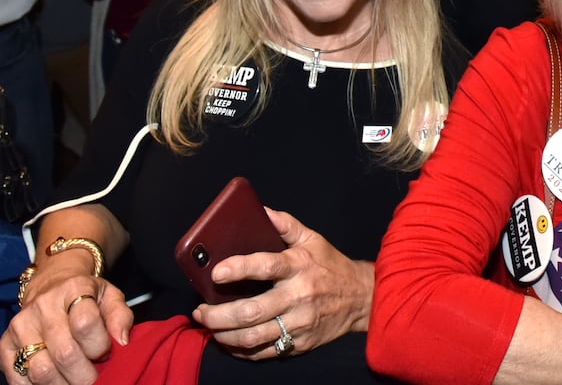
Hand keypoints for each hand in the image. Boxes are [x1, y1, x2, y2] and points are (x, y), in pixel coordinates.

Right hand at [0, 267, 131, 384]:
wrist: (52, 287)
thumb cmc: (87, 298)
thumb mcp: (110, 298)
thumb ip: (120, 318)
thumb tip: (121, 342)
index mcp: (73, 288)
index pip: (85, 324)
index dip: (99, 346)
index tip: (105, 354)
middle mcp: (43, 305)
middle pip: (64, 353)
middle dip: (85, 376)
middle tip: (94, 380)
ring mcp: (20, 325)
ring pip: (41, 370)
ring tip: (74, 382)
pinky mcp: (4, 344)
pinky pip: (17, 379)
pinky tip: (54, 382)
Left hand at [191, 208, 373, 359]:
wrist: (361, 298)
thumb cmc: (330, 266)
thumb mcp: (312, 239)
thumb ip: (285, 224)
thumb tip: (260, 210)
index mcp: (299, 266)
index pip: (266, 267)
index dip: (239, 269)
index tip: (216, 272)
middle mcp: (298, 296)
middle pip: (252, 311)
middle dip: (219, 315)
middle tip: (200, 311)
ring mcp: (299, 323)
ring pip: (254, 336)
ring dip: (225, 335)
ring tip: (210, 327)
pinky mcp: (300, 343)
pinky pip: (265, 352)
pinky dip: (242, 351)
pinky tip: (230, 342)